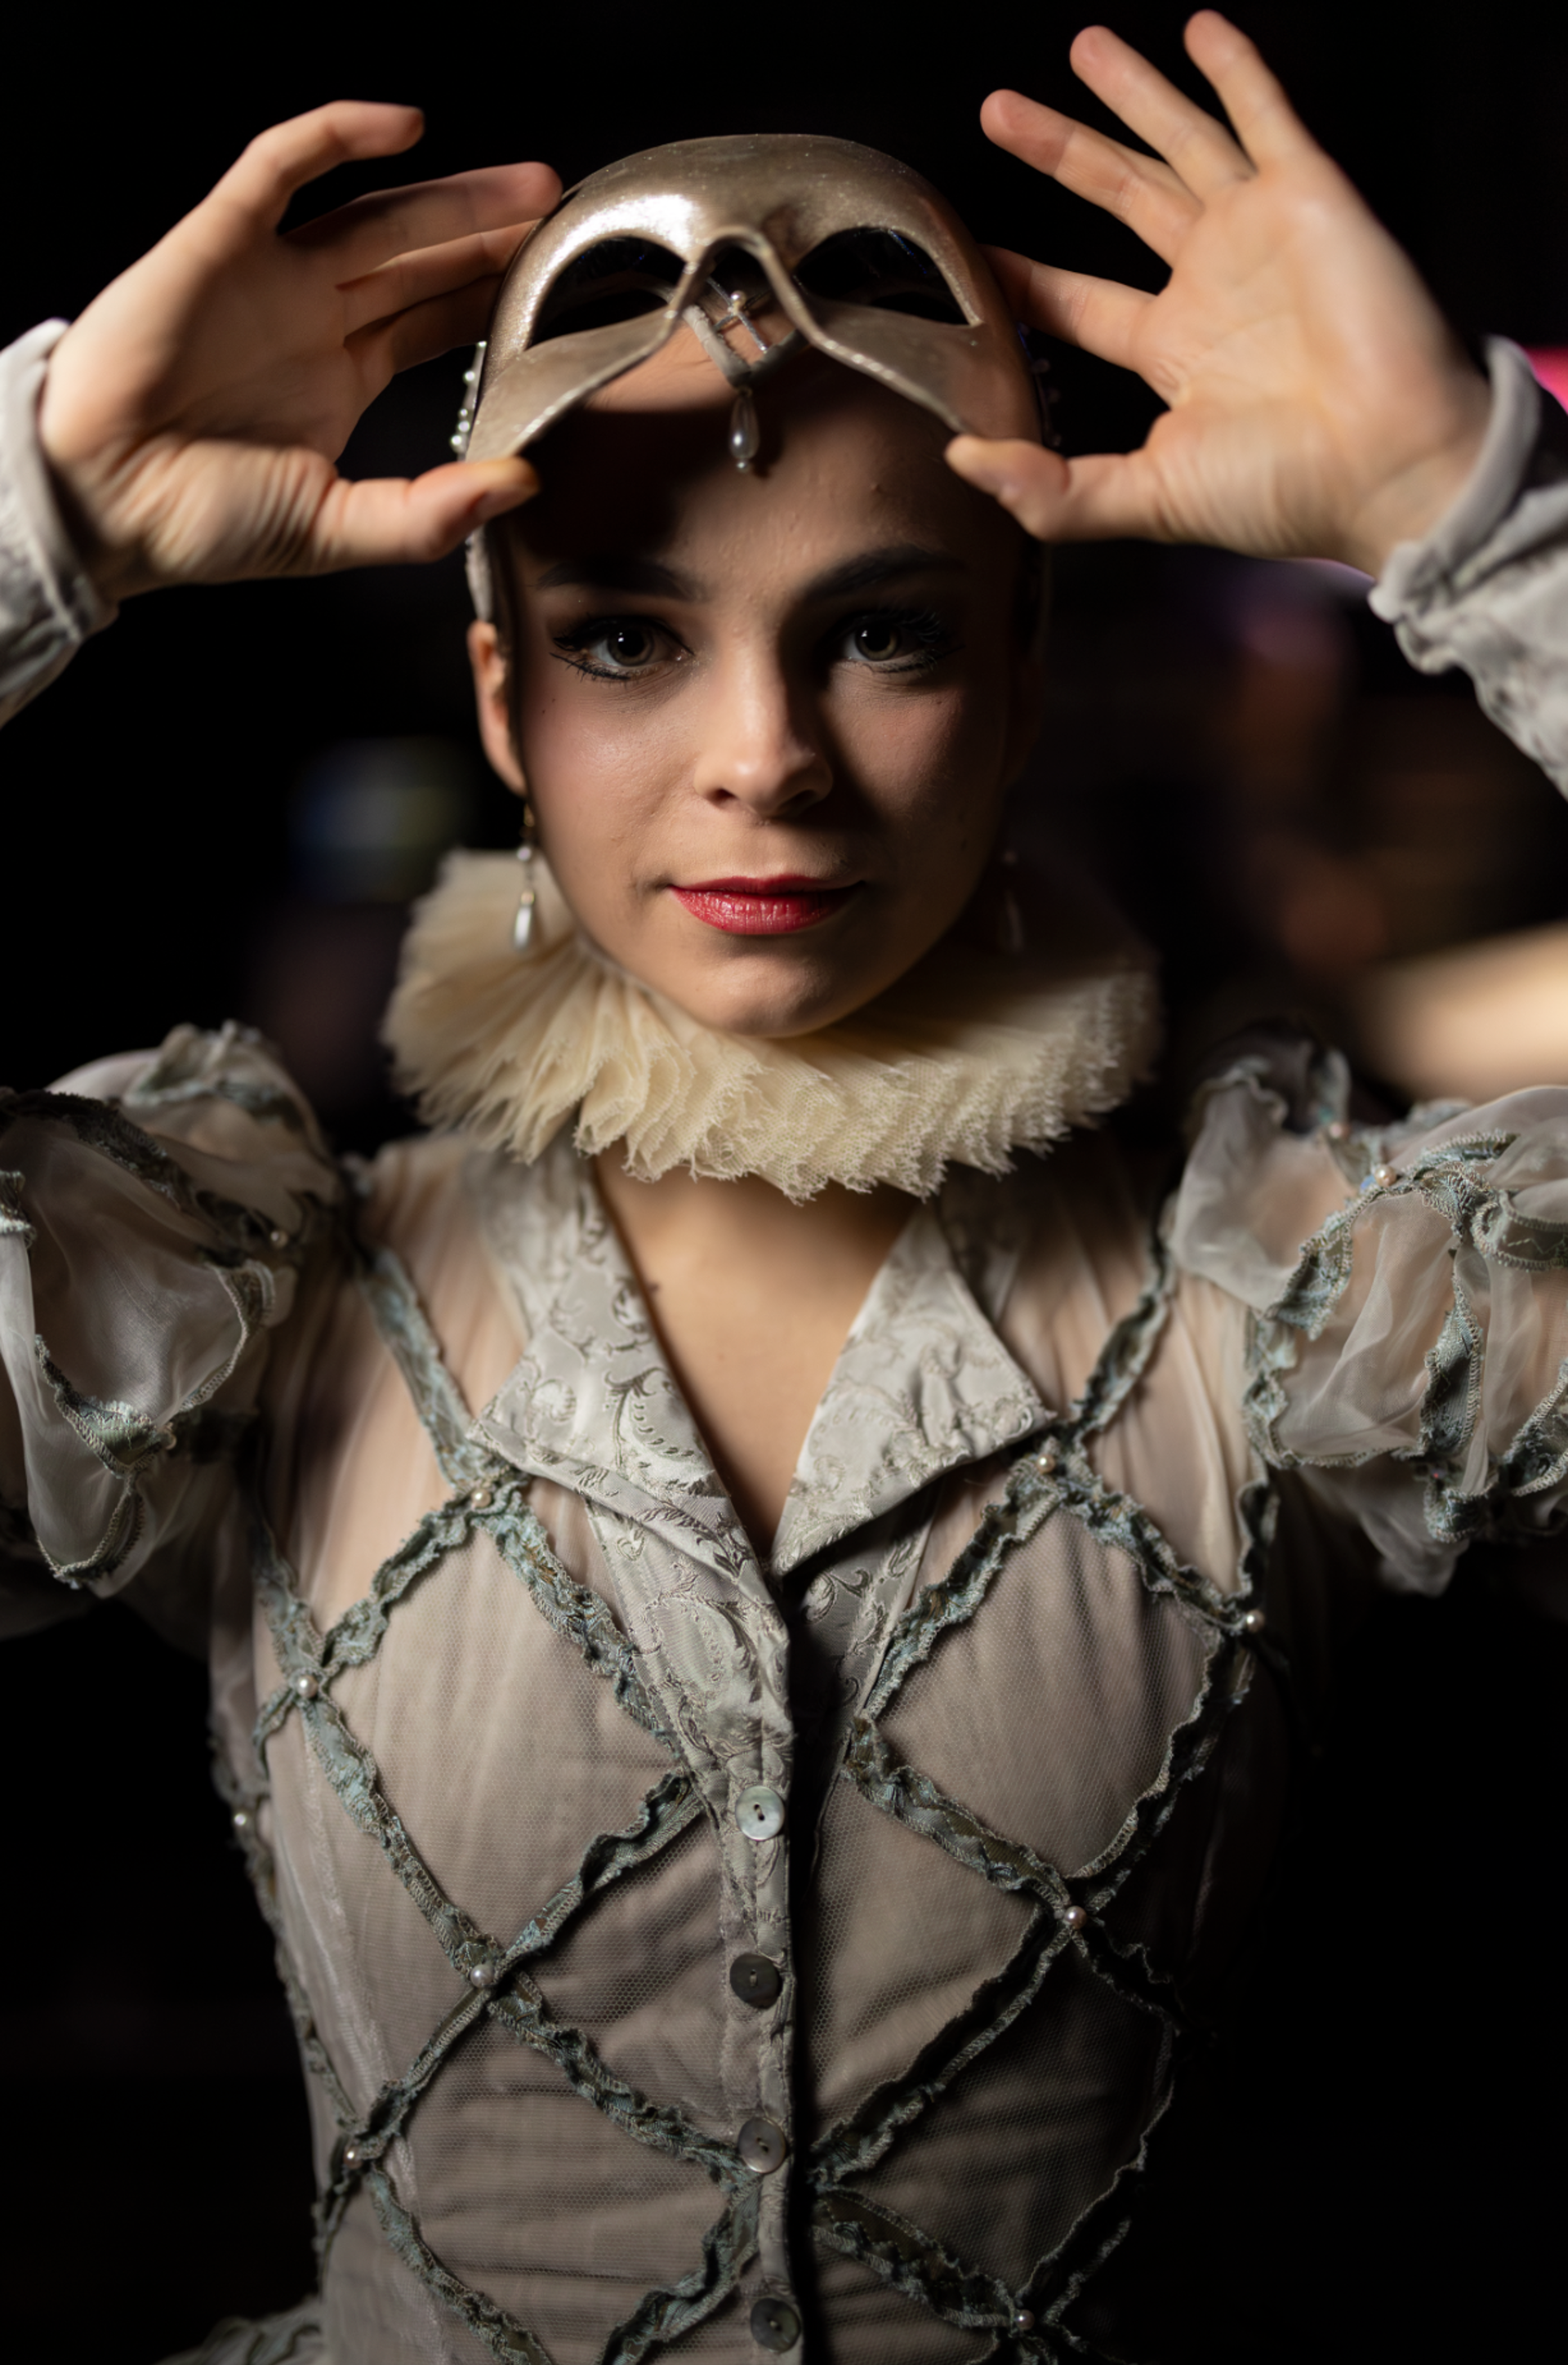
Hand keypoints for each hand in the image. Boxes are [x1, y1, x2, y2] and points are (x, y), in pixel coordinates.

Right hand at [38, 104, 559, 598]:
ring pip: (380, 216)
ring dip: (454, 197)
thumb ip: (430, 515)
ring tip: (529, 188)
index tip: (562, 296)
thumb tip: (522, 484)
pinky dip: (340, 136)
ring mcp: (272, 276)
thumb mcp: (337, 531)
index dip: (495, 303)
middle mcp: (314, 321)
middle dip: (494, 238)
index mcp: (340, 382)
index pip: (436, 325)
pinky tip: (404, 129)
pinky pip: (284, 167)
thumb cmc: (200, 524)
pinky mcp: (224, 239)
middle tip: (565, 221)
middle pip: (423, 262)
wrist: (104, 499)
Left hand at [946, 13, 1491, 576]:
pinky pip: (1265, 116)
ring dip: (1133, 93)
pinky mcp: (1307, 196)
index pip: (1077, 301)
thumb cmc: (1286, 491)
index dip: (1023, 275)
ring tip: (1083, 47)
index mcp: (1174, 353)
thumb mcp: (1149, 497)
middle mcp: (1212, 285)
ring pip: (1180, 142)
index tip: (972, 250)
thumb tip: (962, 462)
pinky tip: (1201, 30)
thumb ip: (1053, 490)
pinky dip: (1235, 71)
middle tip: (999, 112)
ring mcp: (1259, 234)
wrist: (1390, 463)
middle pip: (1118, 197)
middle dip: (1061, 150)